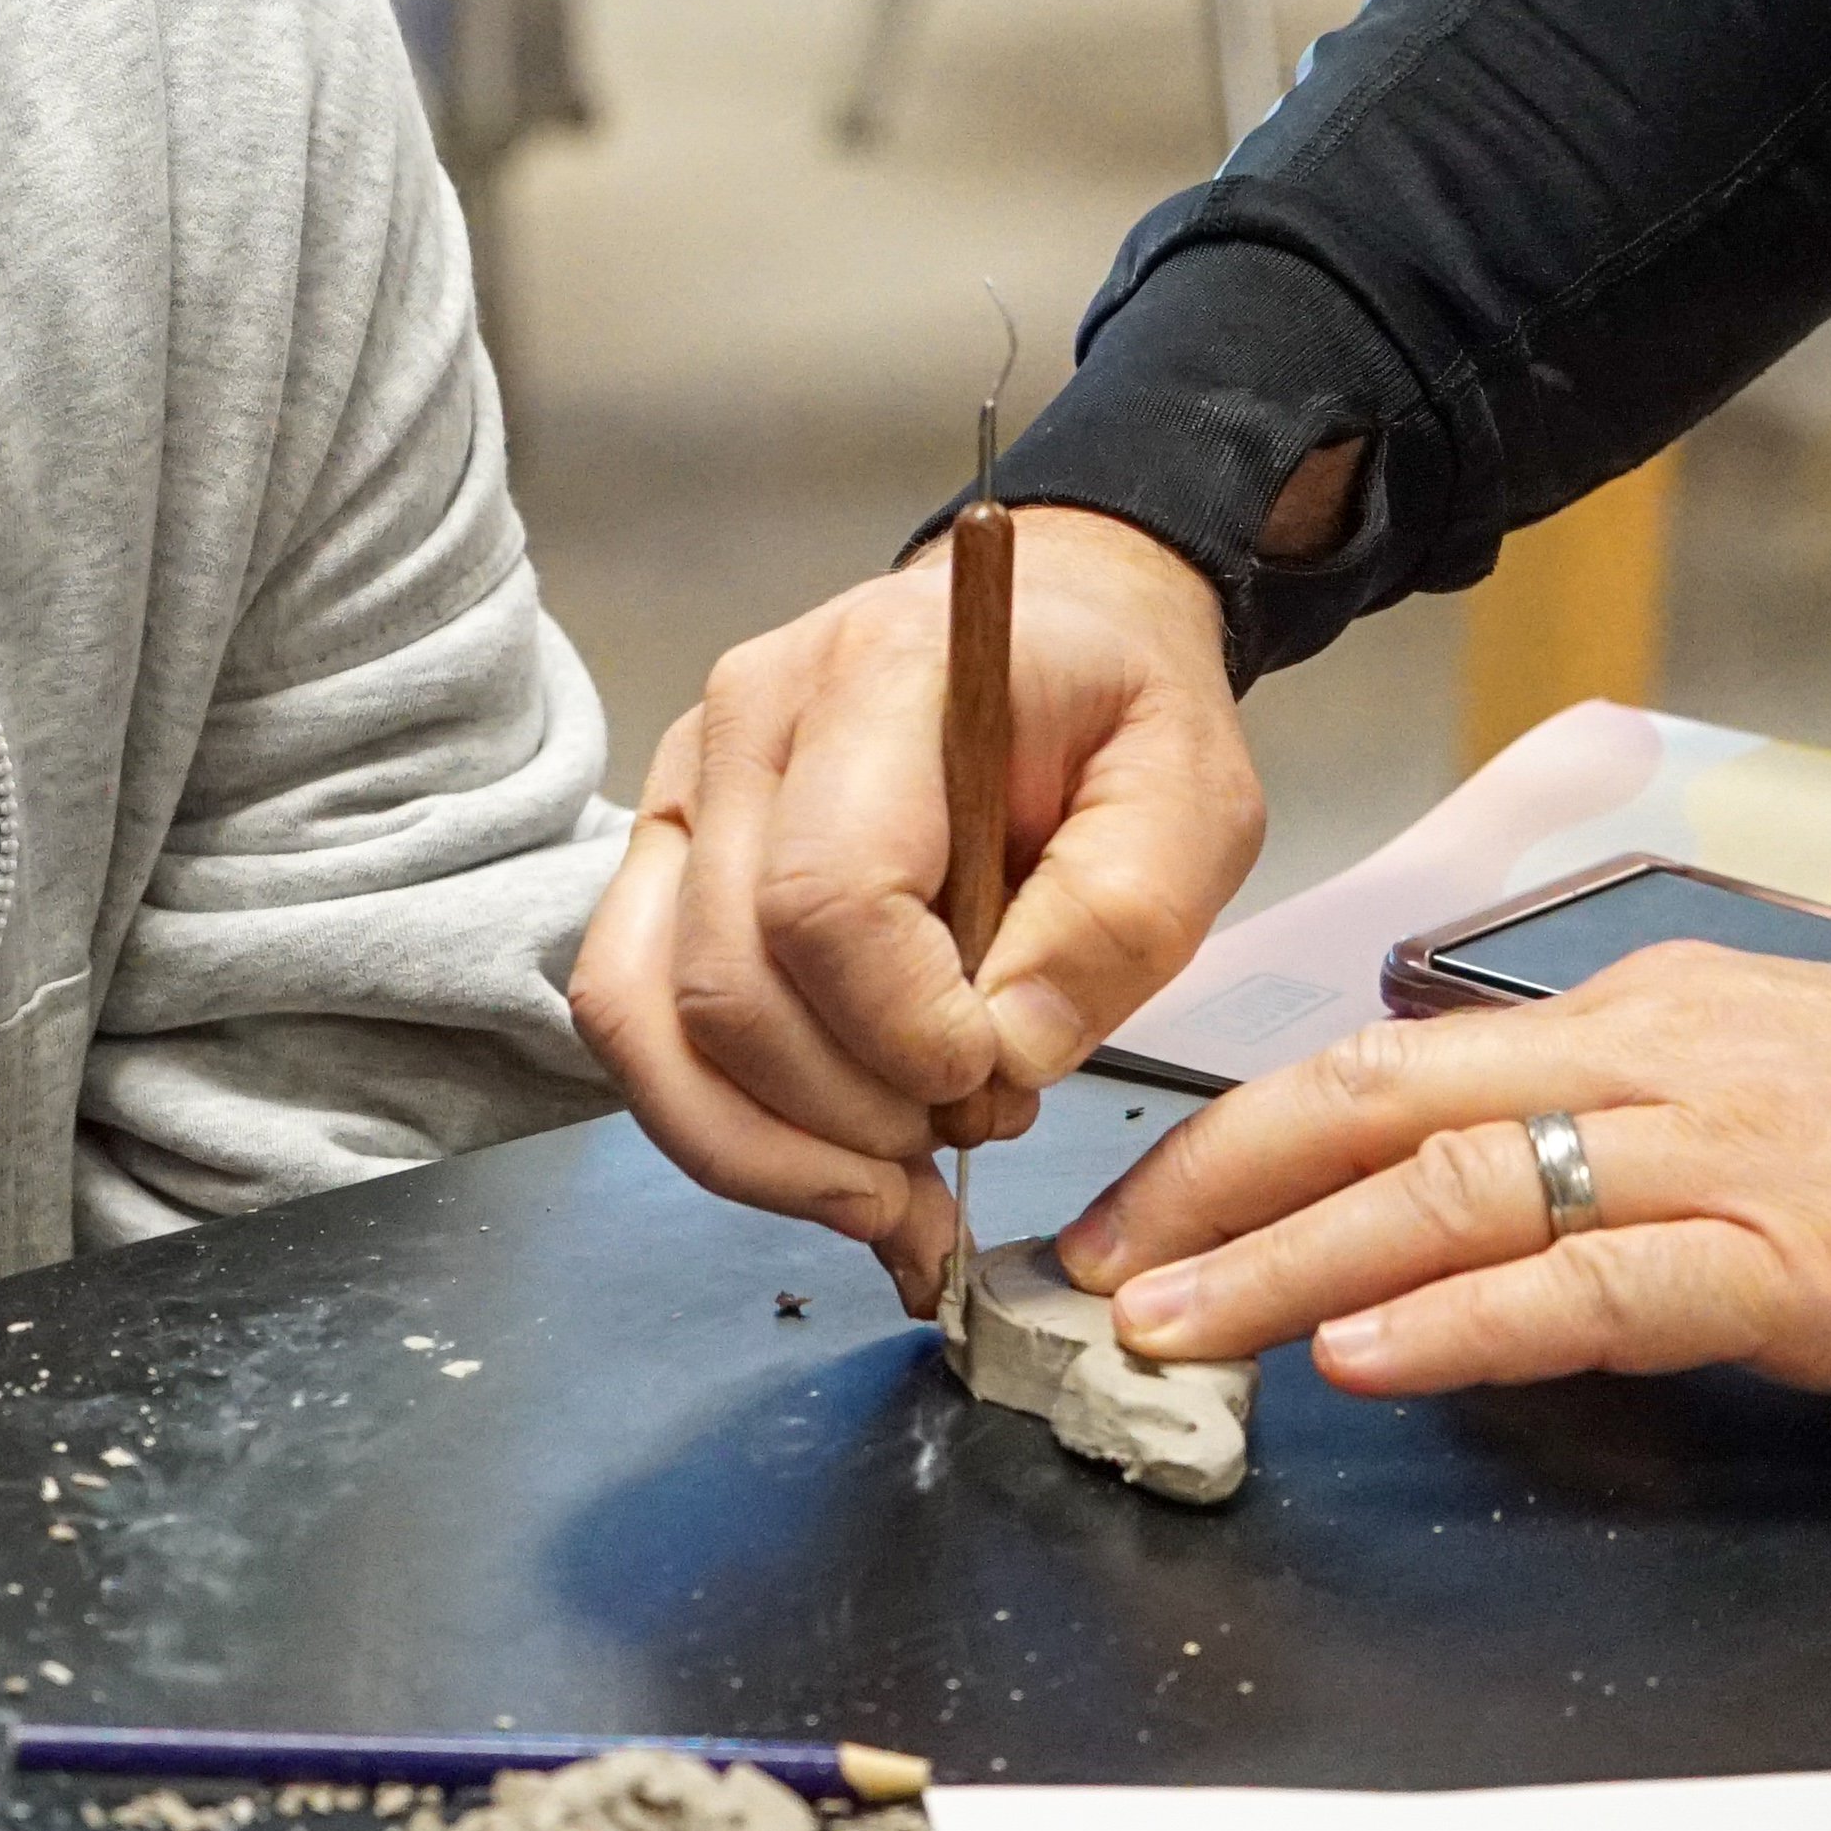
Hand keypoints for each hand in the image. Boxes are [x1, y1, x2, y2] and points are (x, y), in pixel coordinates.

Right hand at [570, 510, 1265, 1312]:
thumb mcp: (1194, 794)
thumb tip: (1005, 1053)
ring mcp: (685, 792)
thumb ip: (1121, 918)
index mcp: (880, 674)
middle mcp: (745, 723)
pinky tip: (834, 1175)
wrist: (1048, 637)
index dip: (902, 1028)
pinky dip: (726, 1133)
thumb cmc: (1117, 711)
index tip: (994, 1072)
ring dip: (770, 1150)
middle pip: (727, 982)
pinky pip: (636, 1024)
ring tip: (894, 1193)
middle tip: (969, 1135)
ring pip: (648, 1020)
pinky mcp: (667, 863)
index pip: (826, 893)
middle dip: (848, 1117)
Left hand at [1052, 944, 1830, 1429]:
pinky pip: (1588, 1285)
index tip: (1142, 1200)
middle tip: (1096, 1264)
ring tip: (1173, 1321)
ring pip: (1450, 1185)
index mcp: (1638, 1013)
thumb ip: (1622, 1114)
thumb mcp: (1766, 1076)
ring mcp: (1714, 1152)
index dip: (1244, 1132)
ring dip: (1290, 1260)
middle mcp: (1650, 1056)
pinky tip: (1363, 1356)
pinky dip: (1461, 1321)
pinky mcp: (1785, 1261)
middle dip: (1214, 1183)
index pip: (1392, 1057)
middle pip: (1376, 1098)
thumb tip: (1484, 1172)